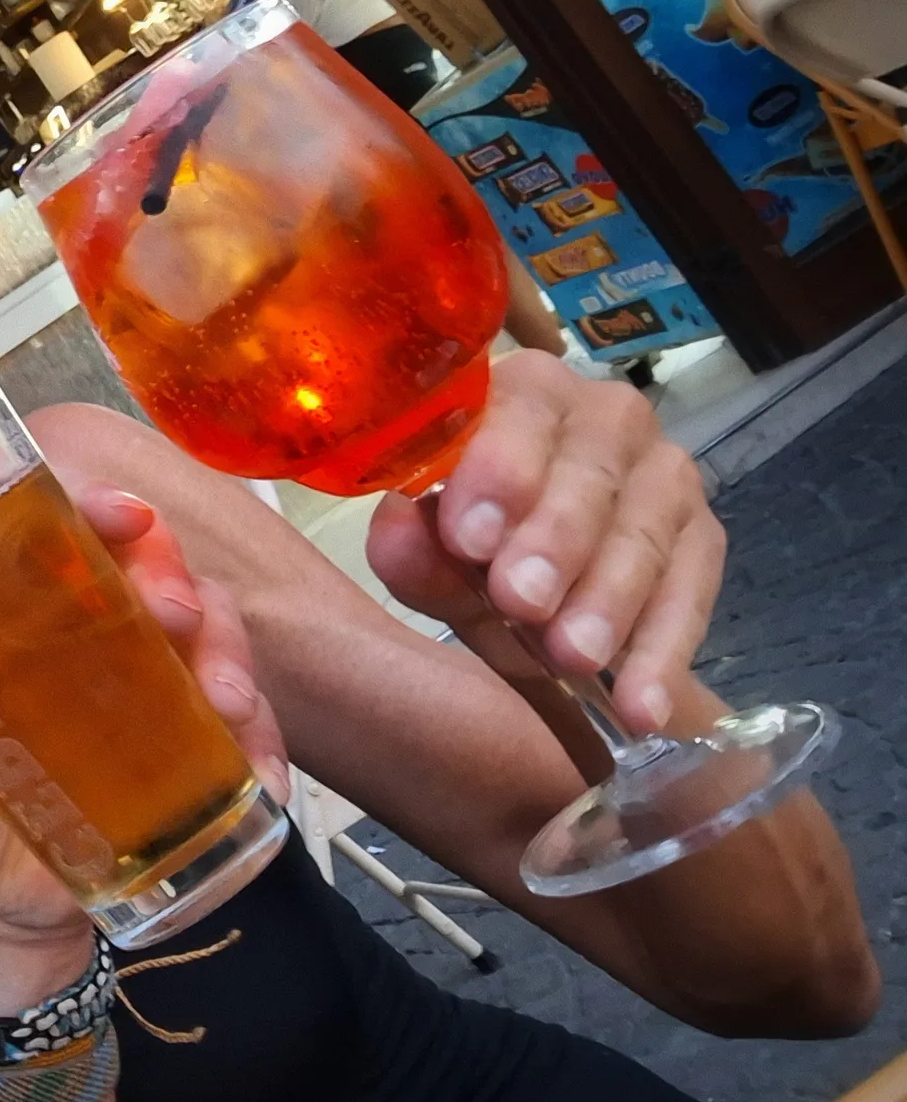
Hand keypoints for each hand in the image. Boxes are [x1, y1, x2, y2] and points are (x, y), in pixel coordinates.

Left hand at [0, 481, 281, 1011]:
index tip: (124, 517)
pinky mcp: (181, 749)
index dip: (90, 507)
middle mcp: (73, 640)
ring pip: (206, 634)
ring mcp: (135, 691)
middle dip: (175, 579)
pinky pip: (240, 725)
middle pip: (143, 569)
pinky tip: (262, 778)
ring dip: (230, 655)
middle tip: (178, 619)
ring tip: (230, 704)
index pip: (47, 535)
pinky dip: (262, 743)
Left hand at [365, 349, 719, 735]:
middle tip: (520, 601)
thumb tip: (398, 527)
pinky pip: (694, 588)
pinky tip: (641, 706)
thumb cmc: (475, 552)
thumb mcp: (433, 558)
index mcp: (524, 396)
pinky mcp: (703, 536)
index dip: (498, 469)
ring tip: (573, 658)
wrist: (545, 604)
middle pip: (593, 466)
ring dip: (609, 597)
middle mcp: (605, 417)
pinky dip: (664, 650)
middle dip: (555, 538)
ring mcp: (664, 474)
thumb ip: (412, 546)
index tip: (470, 539)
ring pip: (647, 527)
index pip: (520, 407)